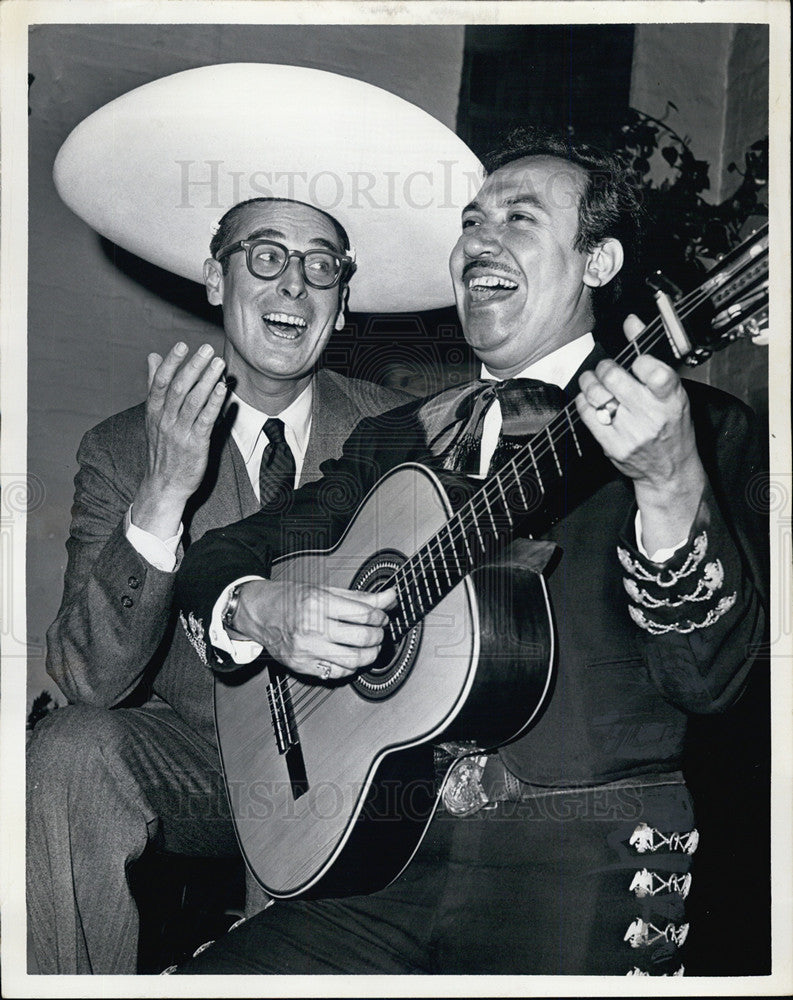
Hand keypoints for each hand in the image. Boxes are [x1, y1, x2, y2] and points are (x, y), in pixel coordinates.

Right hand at [132, 342, 226, 538]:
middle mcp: (165, 420)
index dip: (172, 363)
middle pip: (179, 388)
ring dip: (207, 380)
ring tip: (219, 364)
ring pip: (193, 401)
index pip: (161, 382)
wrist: (164, 484)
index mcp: (154, 411)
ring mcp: (180, 432)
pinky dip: (214, 403)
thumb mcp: (153, 415)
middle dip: (194, 367)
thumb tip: (153, 356)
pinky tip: (223, 389)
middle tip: (208, 350)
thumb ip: (155, 385)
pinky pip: (206, 420)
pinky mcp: (195, 444)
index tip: (182, 345)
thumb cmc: (162, 446)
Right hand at [232, 579, 396, 681]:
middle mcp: (311, 628)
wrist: (257, 612)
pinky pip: (337, 673)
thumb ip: (358, 597)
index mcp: (317, 604)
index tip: (383, 615)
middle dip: (379, 634)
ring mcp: (306, 651)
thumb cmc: (287, 598)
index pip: (364, 614)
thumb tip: (388, 597)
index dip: (381, 615)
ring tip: (370, 645)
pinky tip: (350, 656)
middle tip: (379, 630)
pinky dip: (351, 667)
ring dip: (370, 654)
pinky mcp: (302, 666)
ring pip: (354, 660)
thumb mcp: (323, 590)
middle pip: (363, 638)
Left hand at [575, 315, 706, 551]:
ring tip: (593, 380)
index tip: (635, 360)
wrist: (669, 470)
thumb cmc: (671, 426)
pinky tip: (589, 400)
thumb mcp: (672, 392)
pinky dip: (583, 402)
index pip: (654, 371)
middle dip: (605, 367)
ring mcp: (631, 433)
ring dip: (589, 382)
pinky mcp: (612, 446)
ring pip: (596, 395)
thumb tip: (631, 321)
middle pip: (615, 378)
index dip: (638, 360)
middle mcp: (652, 417)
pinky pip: (586, 415)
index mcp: (672, 400)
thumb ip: (651, 356)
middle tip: (607, 368)